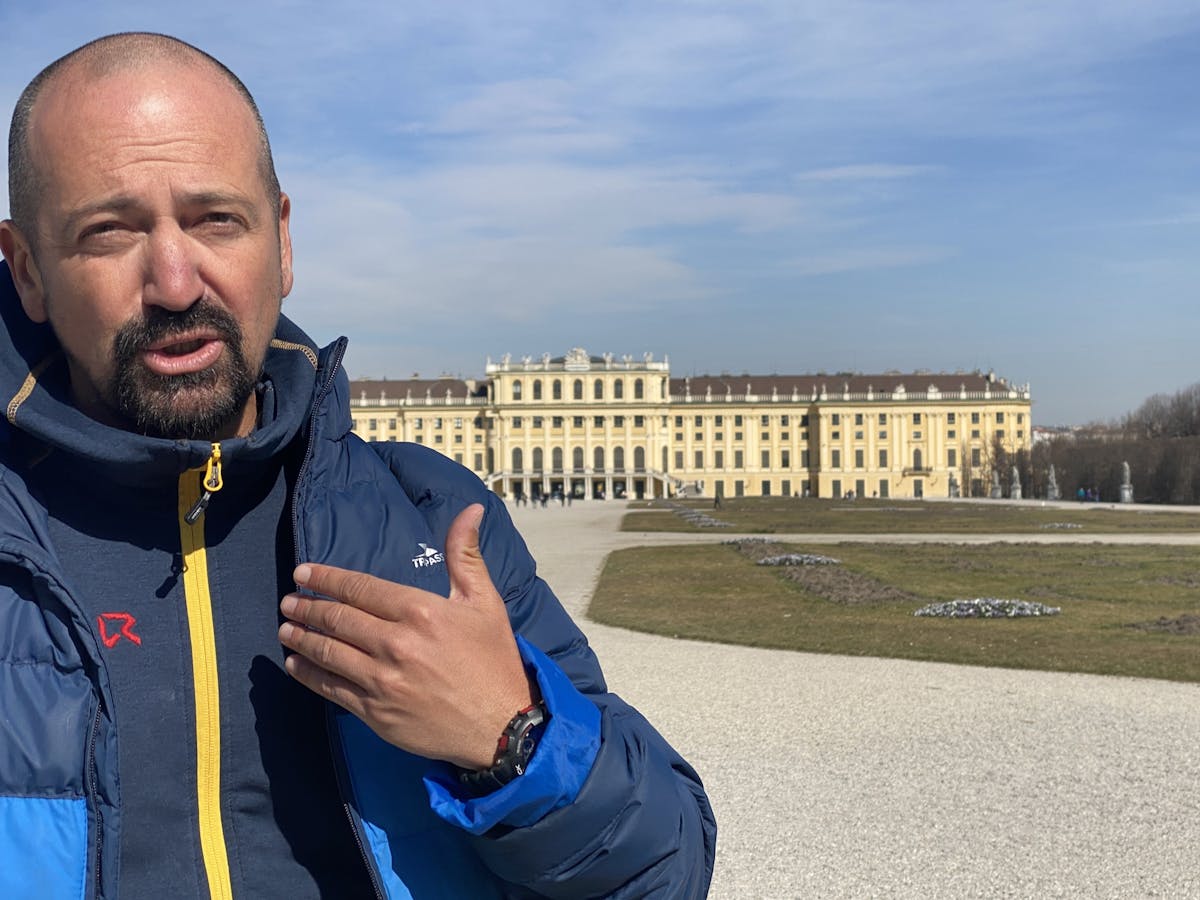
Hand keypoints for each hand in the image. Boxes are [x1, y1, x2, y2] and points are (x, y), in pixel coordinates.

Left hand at [278, 503, 536, 769]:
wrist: (502, 725)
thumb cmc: (493, 659)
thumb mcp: (486, 601)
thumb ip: (466, 554)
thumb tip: (470, 509)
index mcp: (420, 611)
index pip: (360, 588)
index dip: (327, 578)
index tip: (304, 572)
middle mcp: (396, 644)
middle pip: (338, 619)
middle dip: (307, 607)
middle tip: (288, 601)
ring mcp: (382, 681)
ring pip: (328, 653)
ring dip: (302, 638)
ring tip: (286, 628)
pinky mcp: (376, 713)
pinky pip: (332, 689)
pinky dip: (309, 675)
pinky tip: (297, 665)